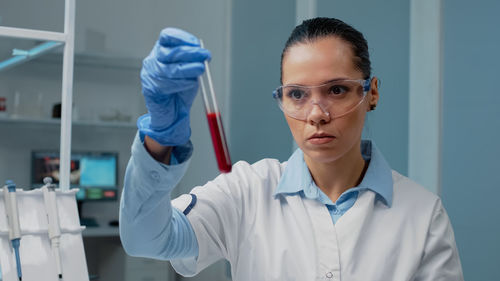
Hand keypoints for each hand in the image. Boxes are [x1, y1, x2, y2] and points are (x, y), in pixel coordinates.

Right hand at [137, 28, 210, 145]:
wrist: (172, 113)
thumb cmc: (181, 90)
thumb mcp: (190, 72)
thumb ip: (194, 62)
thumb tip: (203, 54)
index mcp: (162, 51)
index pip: (167, 36)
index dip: (182, 38)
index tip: (197, 43)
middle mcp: (153, 60)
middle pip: (169, 52)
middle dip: (190, 53)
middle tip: (205, 56)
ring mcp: (149, 74)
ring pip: (169, 69)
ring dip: (187, 69)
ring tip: (201, 69)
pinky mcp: (150, 89)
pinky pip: (166, 84)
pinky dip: (181, 83)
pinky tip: (190, 83)